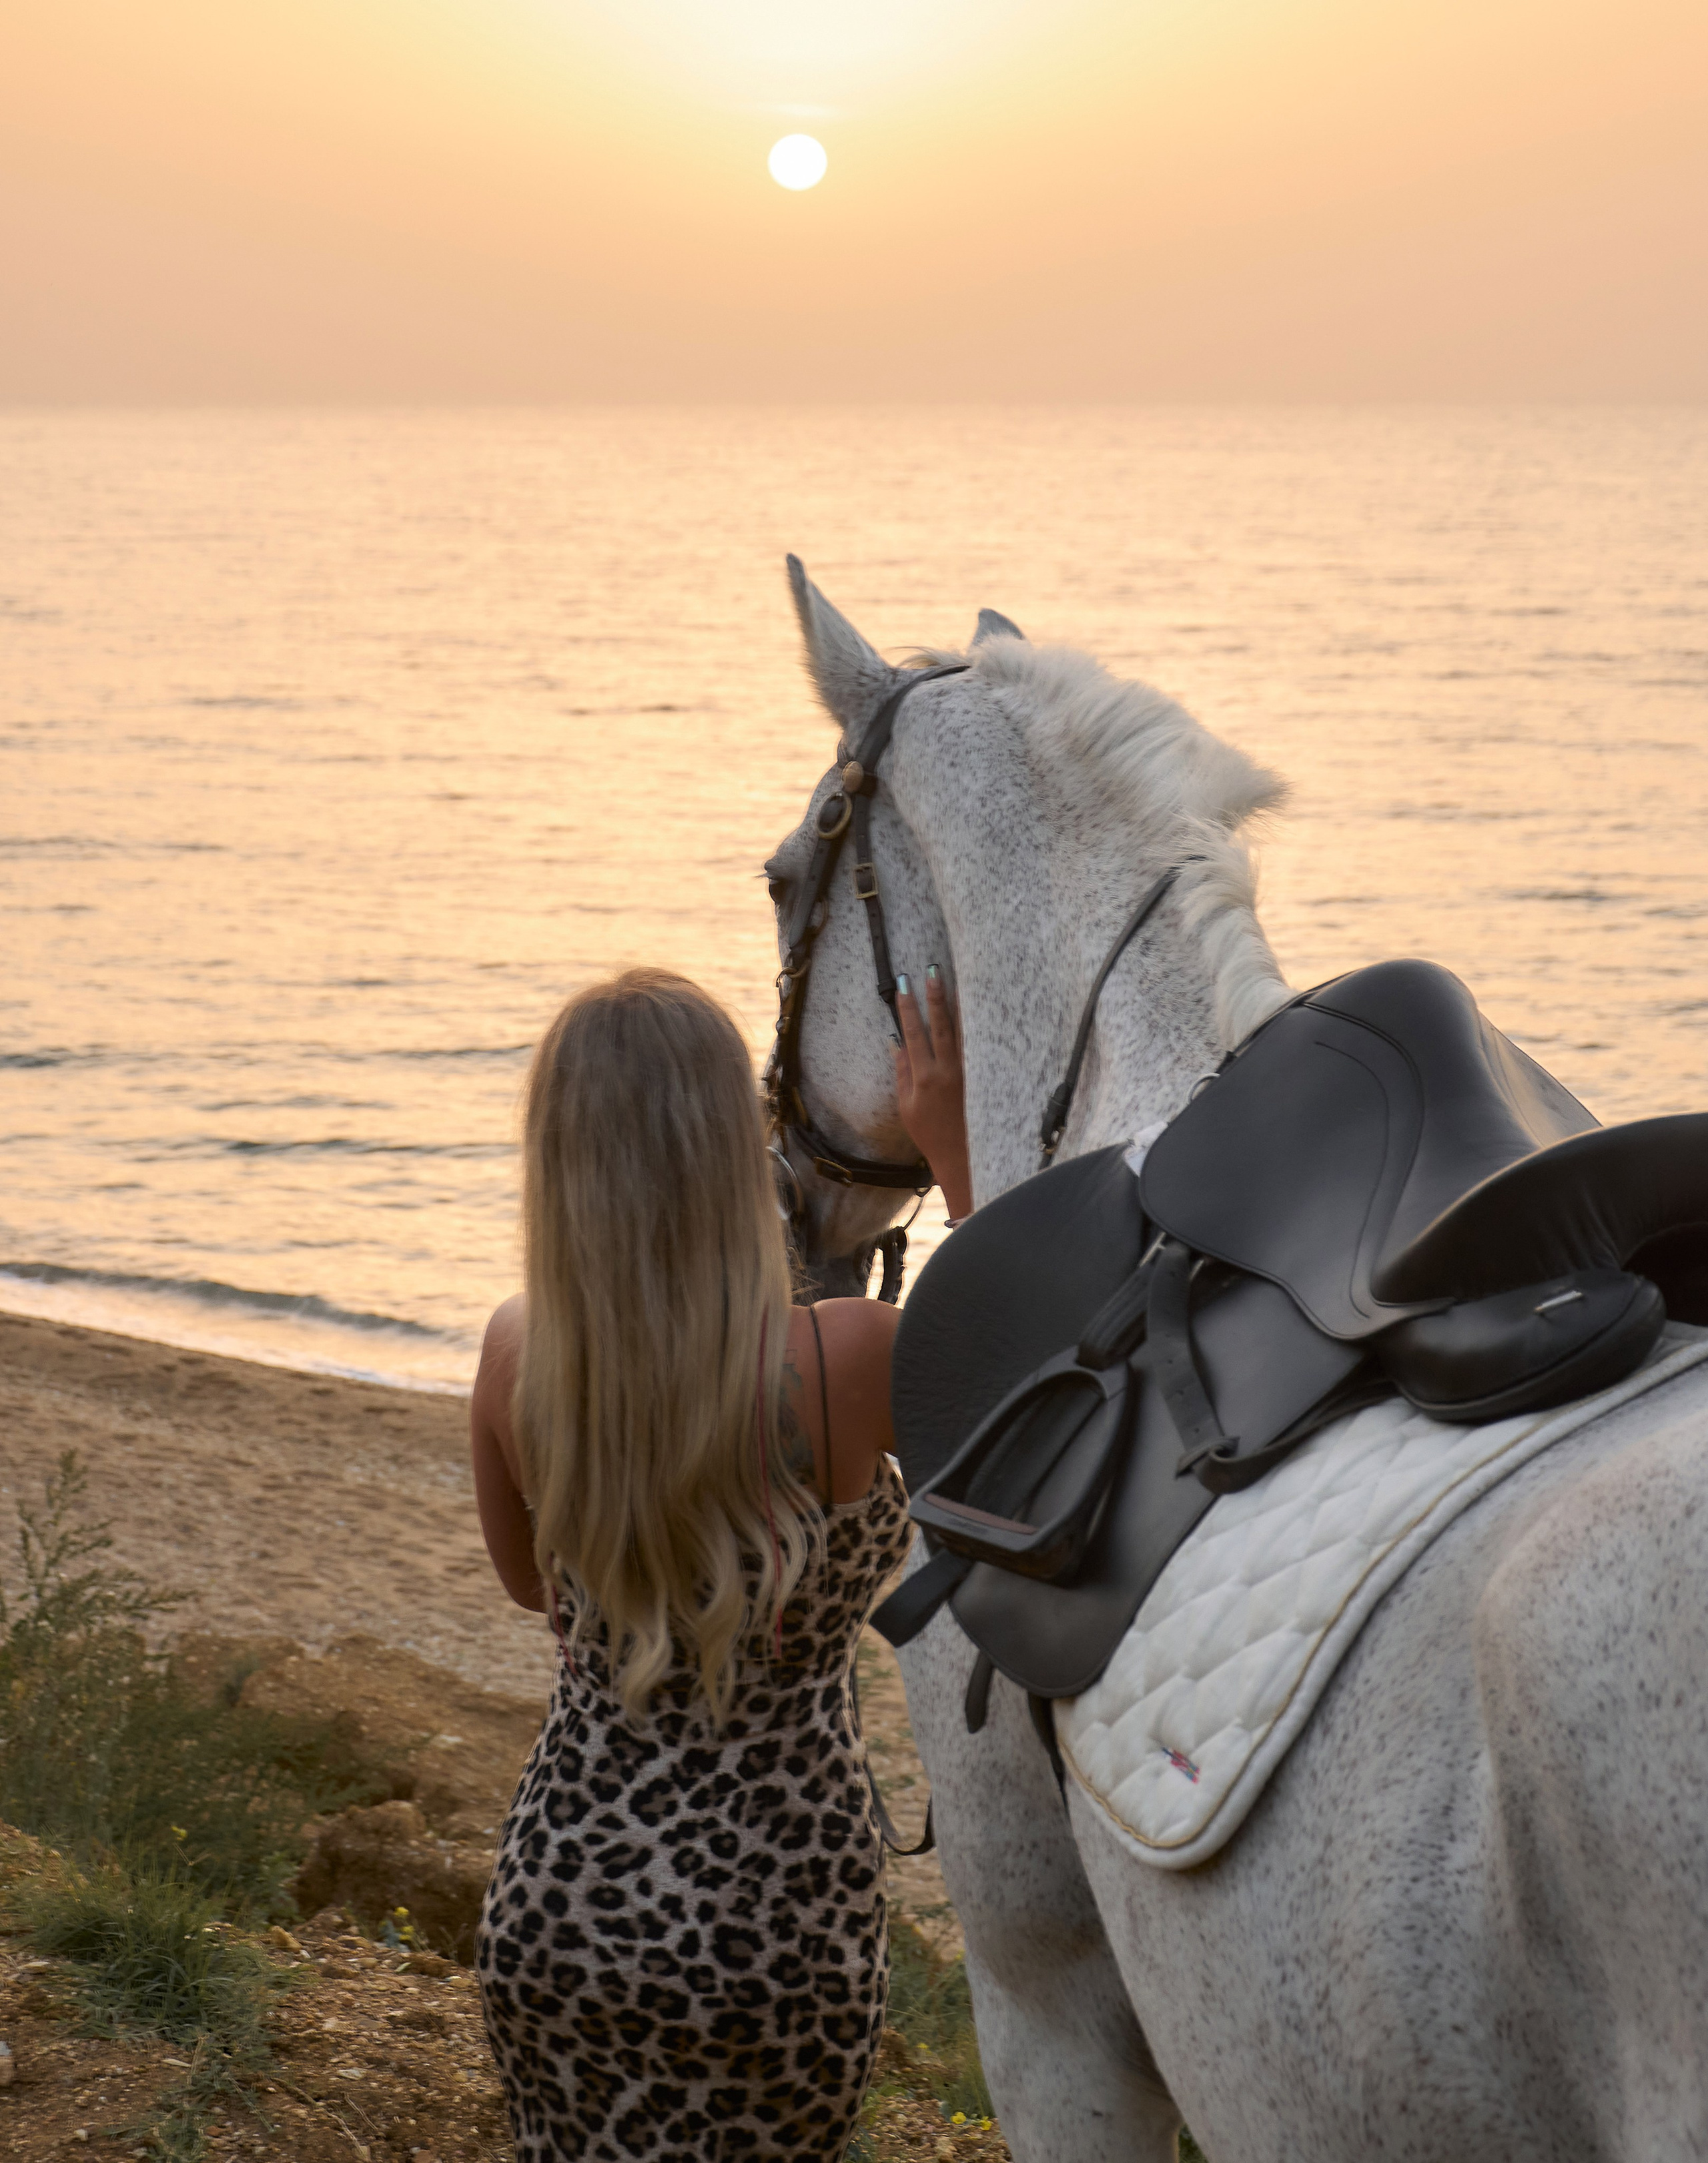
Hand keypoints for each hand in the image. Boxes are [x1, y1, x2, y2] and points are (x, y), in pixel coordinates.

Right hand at [893, 965, 973, 1222]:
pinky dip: (976, 1027)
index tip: (904, 986)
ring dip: (960, 1006)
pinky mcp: (981, 1077)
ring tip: (959, 981)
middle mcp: (948, 1071)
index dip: (908, 1009)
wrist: (961, 1154)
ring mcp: (968, 1073)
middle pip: (941, 1026)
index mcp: (925, 1077)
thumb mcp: (907, 1107)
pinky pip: (977, 1046)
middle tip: (933, 972)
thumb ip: (902, 1073)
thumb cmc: (930, 1134)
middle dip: (935, 997)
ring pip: (964, 1032)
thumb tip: (897, 1043)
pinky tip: (978, 1011)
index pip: (915, 1034)